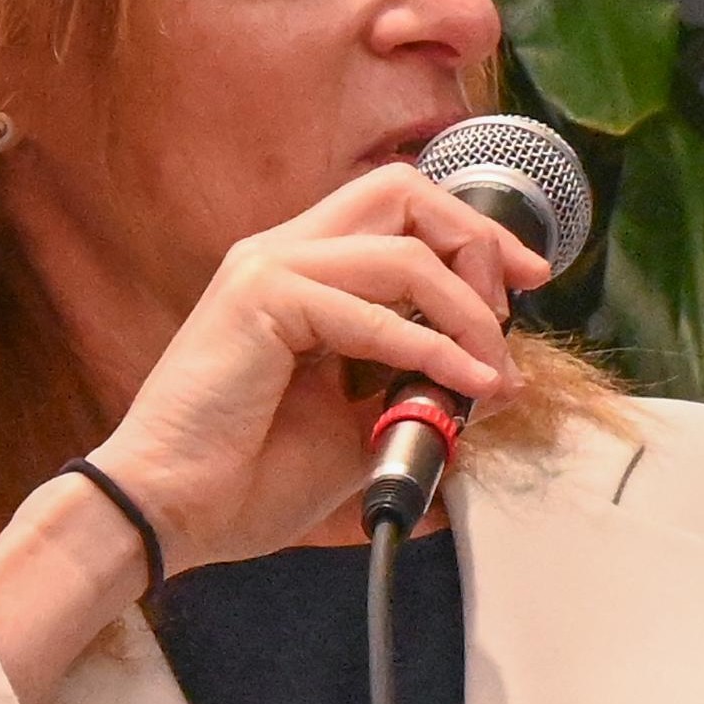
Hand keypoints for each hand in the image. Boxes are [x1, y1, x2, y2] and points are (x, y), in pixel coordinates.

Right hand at [84, 160, 556, 575]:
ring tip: (487, 376)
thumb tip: (495, 381)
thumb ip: (421, 390)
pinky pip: (371, 310)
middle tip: (509, 311)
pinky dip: (430, 348)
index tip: (527, 281)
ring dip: (466, 314)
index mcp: (306, 273)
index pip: (401, 211)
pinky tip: (462, 386)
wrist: (175, 509)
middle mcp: (285, 254)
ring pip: (403, 250)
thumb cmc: (251, 474)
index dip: (474, 236)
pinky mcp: (259, 300)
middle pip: (403, 193)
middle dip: (477, 242)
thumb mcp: (364, 425)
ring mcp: (268, 269)